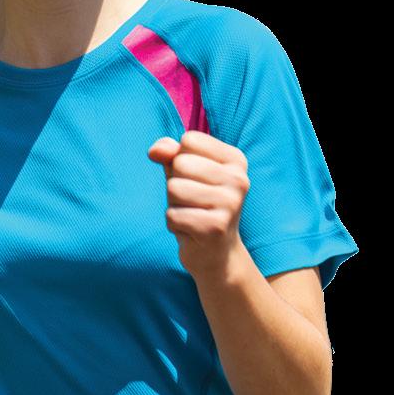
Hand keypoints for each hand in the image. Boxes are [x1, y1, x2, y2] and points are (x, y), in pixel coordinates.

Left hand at [147, 130, 249, 281]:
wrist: (216, 254)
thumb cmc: (197, 206)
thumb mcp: (184, 174)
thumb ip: (169, 154)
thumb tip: (155, 150)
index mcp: (236, 160)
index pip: (189, 140)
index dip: (179, 160)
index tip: (196, 180)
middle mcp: (238, 179)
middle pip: (180, 163)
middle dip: (175, 185)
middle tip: (192, 203)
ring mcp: (230, 204)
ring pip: (174, 188)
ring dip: (174, 205)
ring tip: (191, 215)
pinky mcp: (215, 227)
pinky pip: (172, 215)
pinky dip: (174, 224)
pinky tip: (191, 231)